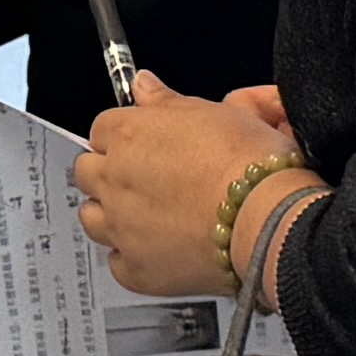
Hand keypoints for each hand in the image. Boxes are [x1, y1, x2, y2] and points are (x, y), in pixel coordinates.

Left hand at [70, 71, 299, 293]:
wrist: (268, 220)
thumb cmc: (249, 164)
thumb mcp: (214, 112)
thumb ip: (166, 100)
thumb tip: (144, 85)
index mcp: (128, 134)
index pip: (102, 129)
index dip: (124, 137)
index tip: (141, 144)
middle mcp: (114, 180)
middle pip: (87, 172)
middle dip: (109, 173)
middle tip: (143, 179)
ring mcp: (121, 228)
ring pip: (93, 219)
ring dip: (112, 215)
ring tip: (147, 216)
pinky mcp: (136, 270)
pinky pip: (118, 262)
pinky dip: (133, 257)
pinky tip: (160, 250)